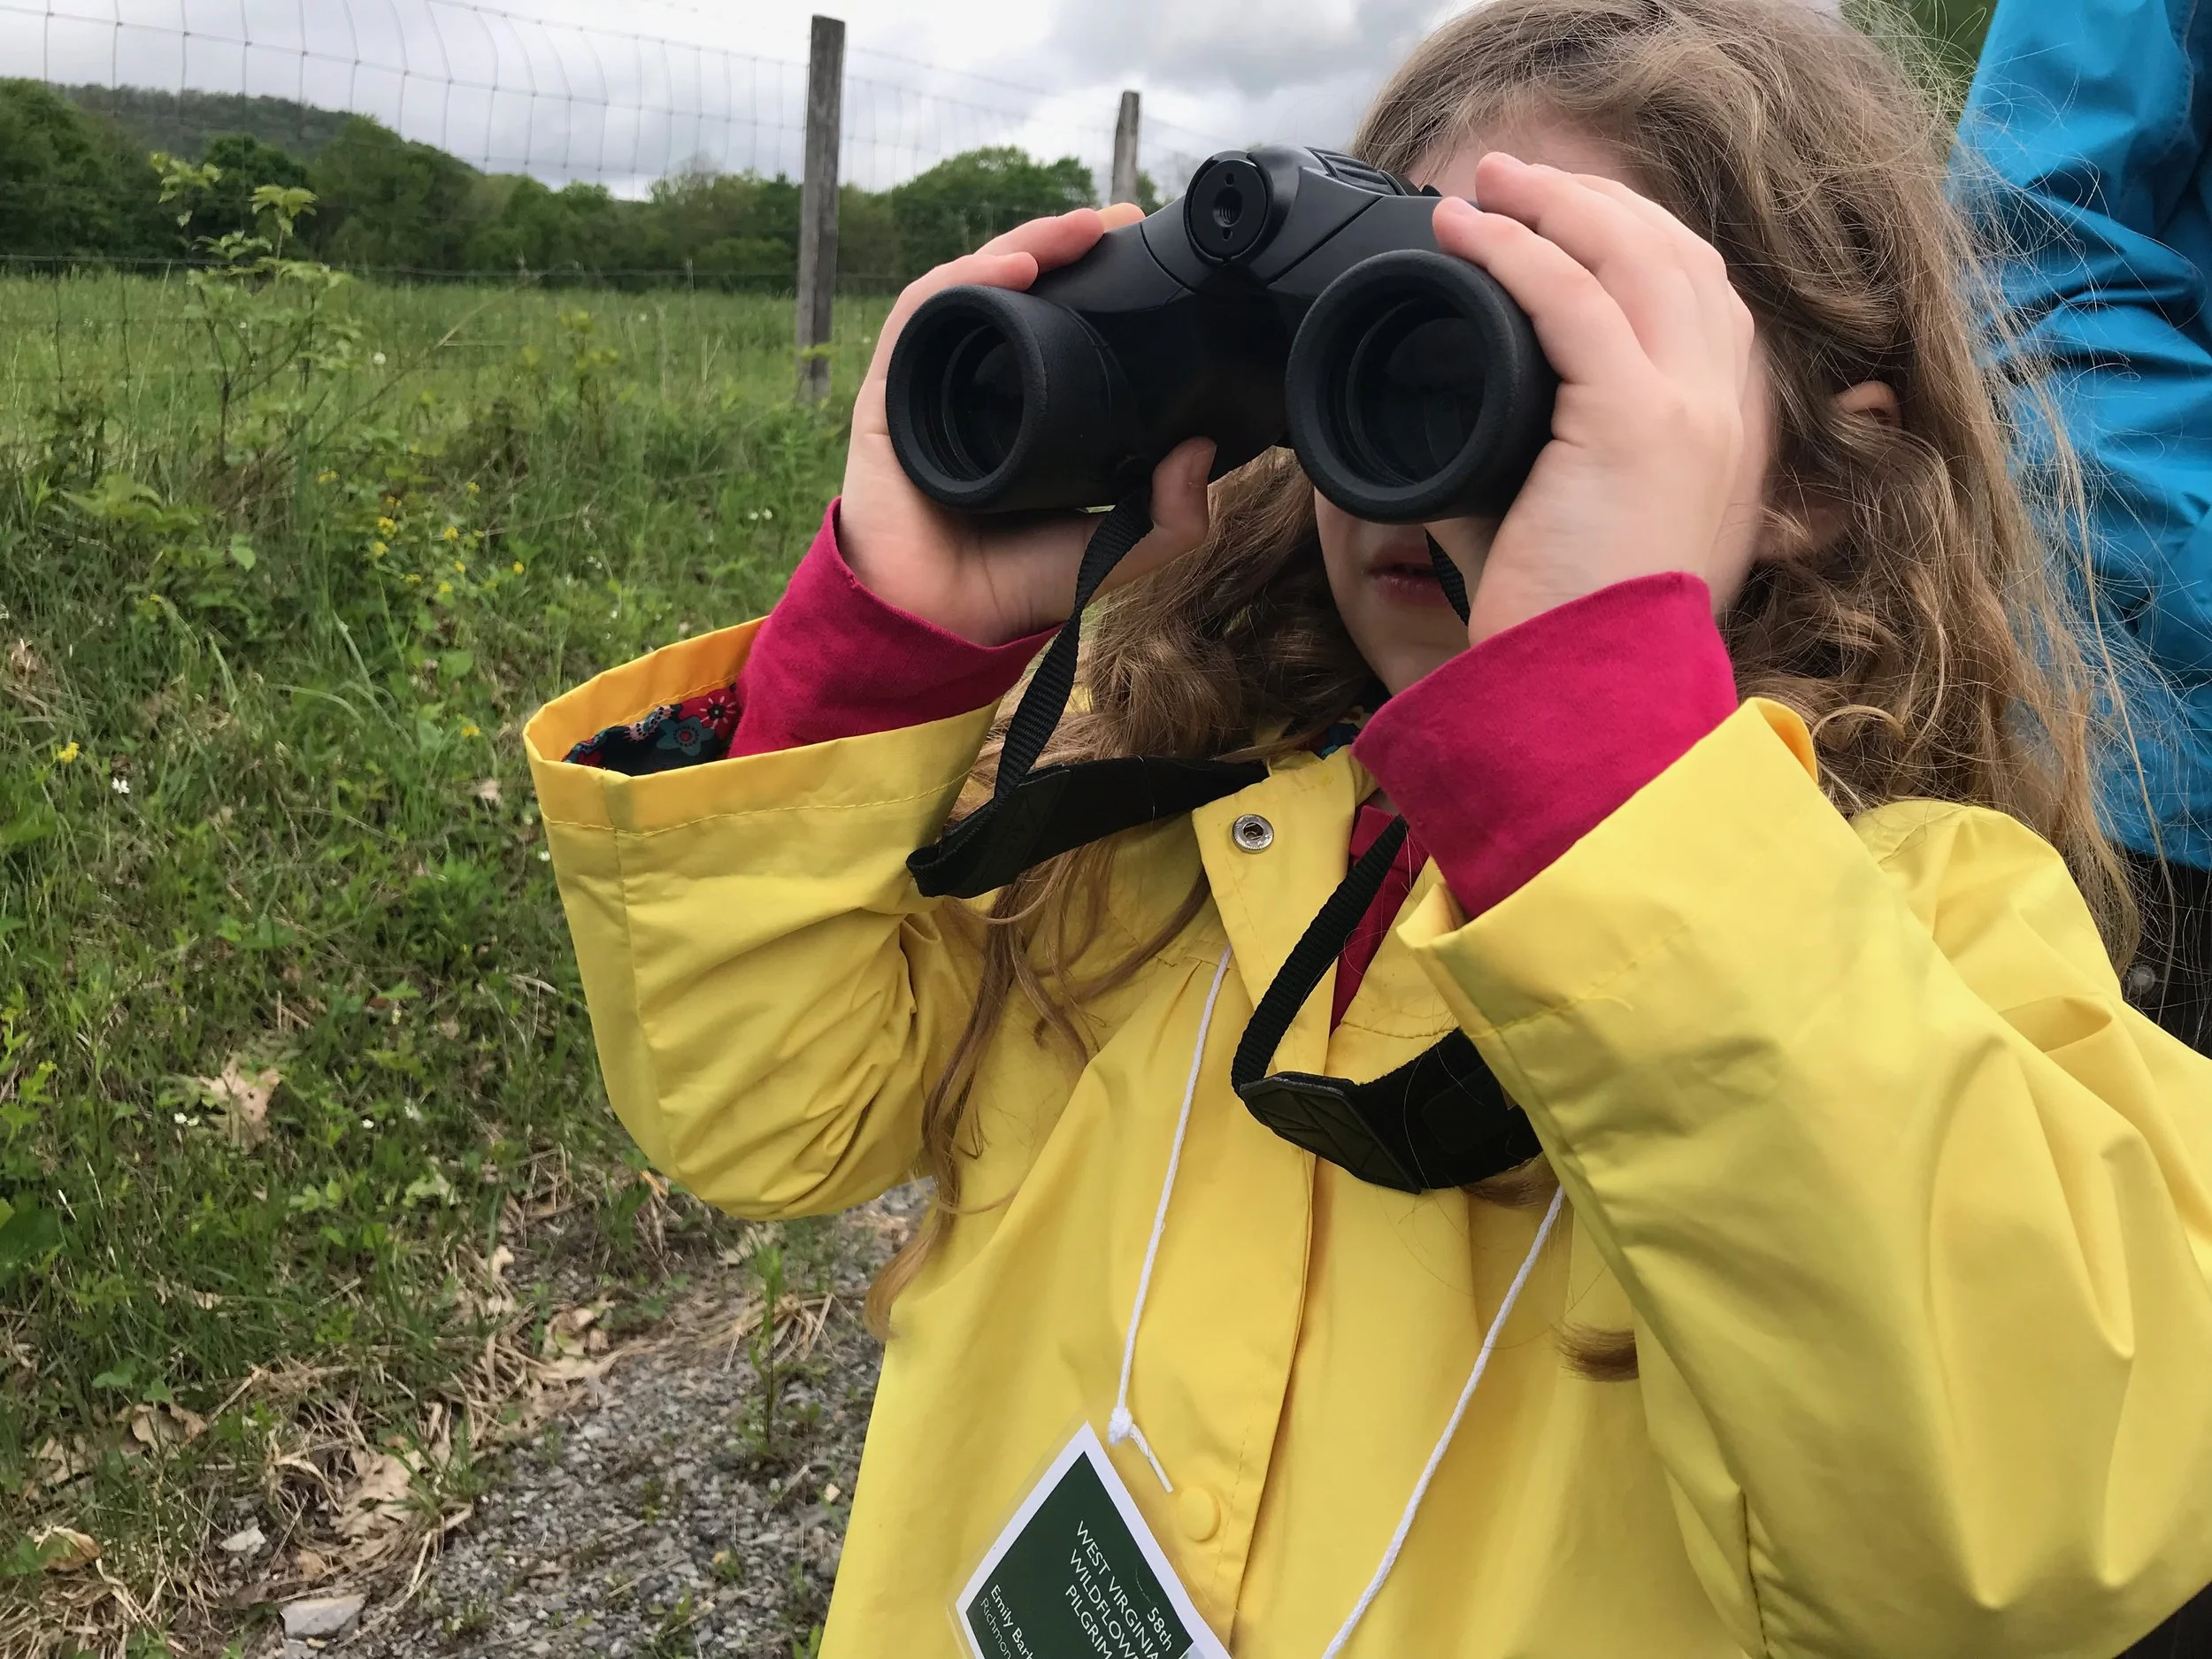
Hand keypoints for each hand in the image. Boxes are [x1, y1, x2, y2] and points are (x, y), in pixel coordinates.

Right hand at [840, 206, 1217, 645]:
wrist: (943, 625)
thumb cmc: (1016, 588)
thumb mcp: (1116, 551)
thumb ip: (1170, 519)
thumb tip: (1203, 450)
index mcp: (1026, 409)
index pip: (1057, 322)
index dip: (1094, 280)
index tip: (1143, 250)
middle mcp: (976, 387)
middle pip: (1016, 290)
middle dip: (1064, 244)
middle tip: (1118, 221)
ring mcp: (931, 386)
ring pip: (972, 288)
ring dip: (1024, 245)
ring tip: (1077, 230)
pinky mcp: (891, 394)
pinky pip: (922, 317)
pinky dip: (965, 281)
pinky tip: (1014, 268)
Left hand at [1432, 155, 1763, 641]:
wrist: (1594, 700)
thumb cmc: (1576, 639)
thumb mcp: (1574, 541)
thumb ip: (1534, 485)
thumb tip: (1449, 453)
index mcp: (1732, 439)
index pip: (1703, 303)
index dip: (1635, 245)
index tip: (1562, 226)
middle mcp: (1733, 412)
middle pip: (1680, 258)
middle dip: (1597, 205)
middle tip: (1514, 184)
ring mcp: (1695, 408)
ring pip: (1636, 257)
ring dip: (1555, 205)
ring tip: (1485, 186)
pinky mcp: (1637, 416)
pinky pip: (1572, 297)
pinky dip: (1515, 251)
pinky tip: (1468, 235)